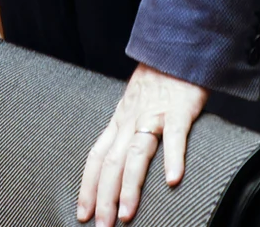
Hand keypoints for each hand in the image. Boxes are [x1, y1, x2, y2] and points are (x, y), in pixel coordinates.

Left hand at [78, 63, 207, 226]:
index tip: (81, 214)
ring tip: (126, 215)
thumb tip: (120, 164)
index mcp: (118, 123)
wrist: (176, 49)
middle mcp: (129, 121)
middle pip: (110, 163)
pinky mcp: (178, 110)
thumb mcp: (134, 107)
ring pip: (135, 154)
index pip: (95, 158)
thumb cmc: (158, 83)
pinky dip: (173, 157)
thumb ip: (127, 133)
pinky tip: (173, 180)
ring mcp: (153, 115)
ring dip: (129, 187)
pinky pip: (174, 136)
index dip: (87, 187)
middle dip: (103, 198)